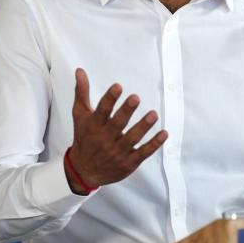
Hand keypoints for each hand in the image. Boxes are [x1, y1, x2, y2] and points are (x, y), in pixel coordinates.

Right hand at [65, 68, 166, 193]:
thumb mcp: (80, 116)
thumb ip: (82, 93)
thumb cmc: (83, 139)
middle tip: (135, 98)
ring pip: (132, 138)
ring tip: (153, 114)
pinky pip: (142, 153)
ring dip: (143, 126)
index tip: (118, 87)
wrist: (83, 170)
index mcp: (94, 126)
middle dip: (126, 111)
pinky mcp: (128, 162)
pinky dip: (154, 144)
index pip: (102, 110)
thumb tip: (80, 71)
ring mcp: (117, 152)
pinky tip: (163, 134)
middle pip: (117, 124)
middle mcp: (105, 139)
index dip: (110, 99)